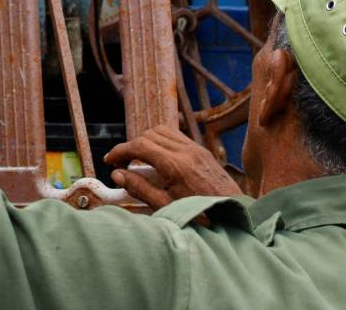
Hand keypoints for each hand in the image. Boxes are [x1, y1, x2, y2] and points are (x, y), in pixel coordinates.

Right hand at [104, 127, 240, 209]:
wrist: (235, 215)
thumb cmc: (201, 215)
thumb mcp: (166, 206)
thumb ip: (139, 188)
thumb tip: (118, 174)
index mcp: (175, 165)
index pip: (139, 145)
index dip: (120, 151)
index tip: (110, 161)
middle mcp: (186, 151)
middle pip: (149, 135)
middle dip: (131, 146)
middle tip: (122, 164)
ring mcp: (196, 148)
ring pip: (162, 131)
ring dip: (146, 141)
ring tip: (139, 160)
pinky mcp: (202, 151)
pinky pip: (176, 136)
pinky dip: (161, 142)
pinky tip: (158, 159)